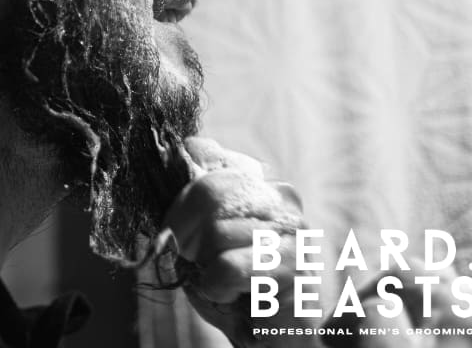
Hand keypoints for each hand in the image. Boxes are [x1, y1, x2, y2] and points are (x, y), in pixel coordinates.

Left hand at [161, 138, 313, 346]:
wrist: (265, 339)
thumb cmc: (228, 285)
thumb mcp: (197, 234)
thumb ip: (191, 193)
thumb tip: (186, 143)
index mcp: (257, 180)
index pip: (204, 157)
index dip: (178, 200)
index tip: (176, 231)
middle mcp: (281, 196)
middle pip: (207, 191)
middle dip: (185, 234)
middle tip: (196, 262)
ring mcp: (293, 229)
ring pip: (215, 232)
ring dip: (204, 268)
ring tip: (223, 282)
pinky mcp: (295, 267)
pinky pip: (227, 267)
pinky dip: (217, 287)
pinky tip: (233, 296)